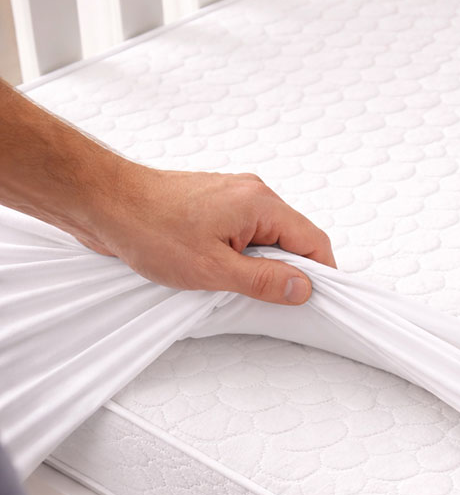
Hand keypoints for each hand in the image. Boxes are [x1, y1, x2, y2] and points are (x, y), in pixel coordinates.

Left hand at [84, 164, 335, 304]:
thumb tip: (302, 288)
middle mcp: (251, 193)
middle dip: (285, 272)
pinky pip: (243, 232)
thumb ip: (263, 280)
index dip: (320, 274)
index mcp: (260, 203)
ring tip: (232, 285)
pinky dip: (239, 255)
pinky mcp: (213, 204)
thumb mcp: (213, 269)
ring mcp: (232, 196)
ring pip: (266, 238)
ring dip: (258, 265)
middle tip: (267, 302)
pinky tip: (218, 271)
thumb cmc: (149, 228)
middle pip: (292, 239)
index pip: (313, 240)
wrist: (103, 202)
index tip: (315, 301)